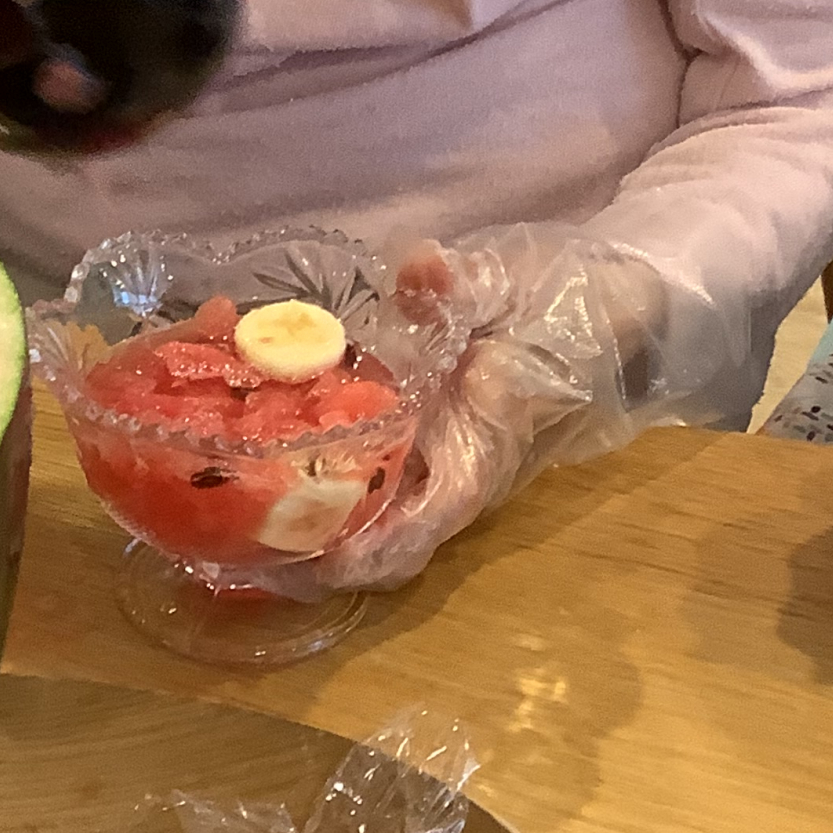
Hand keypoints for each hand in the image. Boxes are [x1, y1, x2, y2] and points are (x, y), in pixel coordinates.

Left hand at [269, 233, 640, 596]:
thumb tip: (423, 268)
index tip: (312, 565)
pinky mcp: (411, 424)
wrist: (606, 303)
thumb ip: (468, 290)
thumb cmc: (567, 308)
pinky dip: (308, 463)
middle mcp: (450, 464)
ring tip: (226, 517)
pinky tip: (252, 445)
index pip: (426, 522)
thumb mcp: (521, 293)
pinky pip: (356, 458)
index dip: (371, 553)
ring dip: (301, 517)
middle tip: (235, 547)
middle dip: (313, 551)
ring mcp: (428, 449)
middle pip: (380, 535)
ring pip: (361, 505)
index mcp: (481, 449)